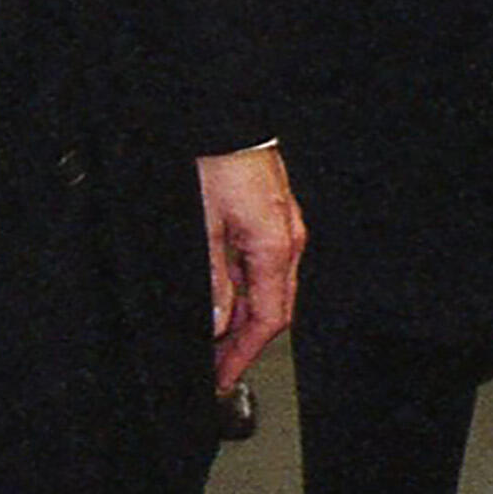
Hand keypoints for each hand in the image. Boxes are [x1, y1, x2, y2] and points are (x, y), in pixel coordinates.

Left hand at [199, 144, 302, 392]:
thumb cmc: (218, 160)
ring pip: (269, 288)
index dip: (243, 354)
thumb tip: (217, 320)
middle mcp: (288, 239)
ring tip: (215, 338)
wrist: (224, 116)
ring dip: (244, 317)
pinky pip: (264, 266)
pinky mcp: (273, 214)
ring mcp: (284, 226)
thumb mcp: (204, 224)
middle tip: (216, 366)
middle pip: (273, 308)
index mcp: (276, 246)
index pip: (267, 319)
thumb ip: (213, 277)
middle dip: (244, 342)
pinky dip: (245, 289)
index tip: (223, 376)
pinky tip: (224, 296)